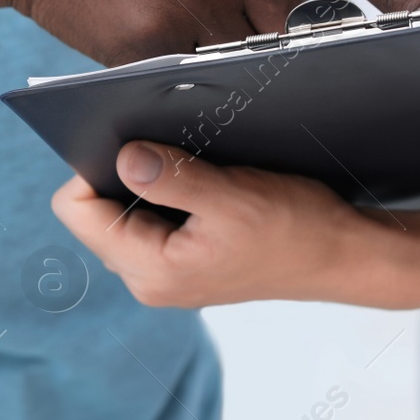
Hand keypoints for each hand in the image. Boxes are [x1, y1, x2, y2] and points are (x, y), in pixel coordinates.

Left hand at [51, 140, 412, 308]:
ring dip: (151, 181)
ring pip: (126, 210)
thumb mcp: (232, 197)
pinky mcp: (185, 260)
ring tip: (195, 167)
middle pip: (96, 210)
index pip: (77, 210)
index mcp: (150, 270)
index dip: (93, 166)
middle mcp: (149, 278)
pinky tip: (207, 182)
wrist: (342, 257)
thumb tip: (121, 156)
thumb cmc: (296, 231)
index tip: (133, 140)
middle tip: (170, 149)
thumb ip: (172, 178)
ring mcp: (167, 272)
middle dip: (123, 173)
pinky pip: (154, 217)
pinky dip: (170, 192)